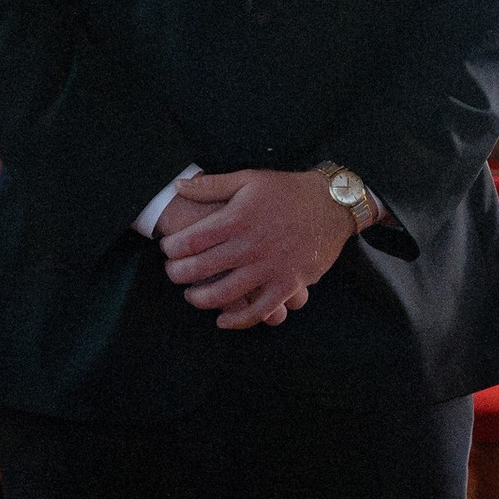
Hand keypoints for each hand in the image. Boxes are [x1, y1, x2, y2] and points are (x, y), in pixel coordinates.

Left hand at [158, 167, 357, 329]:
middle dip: (179, 274)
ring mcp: (270, 268)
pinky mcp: (288, 284)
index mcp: (238, 219)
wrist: (331, 204)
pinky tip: (223, 320)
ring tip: (192, 296)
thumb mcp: (248, 178)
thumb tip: (178, 186)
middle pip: (203, 268)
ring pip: (226, 294)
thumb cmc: (287, 190)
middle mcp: (251, 246)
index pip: (193, 240)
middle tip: (172, 274)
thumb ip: (212, 185)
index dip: (174, 248)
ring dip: (201, 299)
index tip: (168, 249)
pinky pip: (260, 310)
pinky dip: (239, 319)